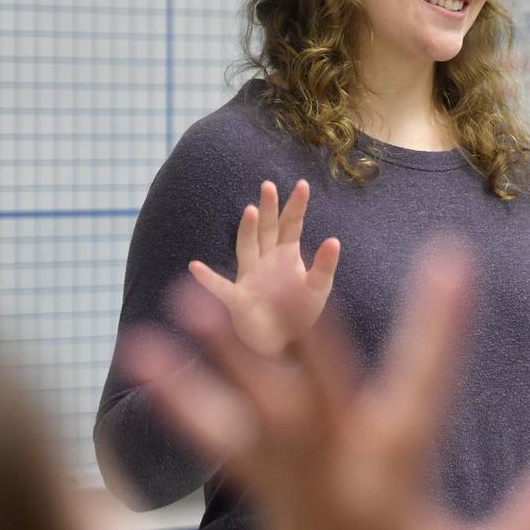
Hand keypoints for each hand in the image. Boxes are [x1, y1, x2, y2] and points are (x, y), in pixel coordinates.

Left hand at [134, 253, 529, 529]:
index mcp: (393, 492)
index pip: (424, 392)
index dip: (439, 325)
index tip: (452, 263)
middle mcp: (335, 483)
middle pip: (317, 394)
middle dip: (302, 327)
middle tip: (281, 266)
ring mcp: (290, 492)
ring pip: (254, 414)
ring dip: (222, 356)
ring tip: (188, 300)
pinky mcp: (262, 501)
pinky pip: (221, 445)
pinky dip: (185, 401)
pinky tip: (151, 360)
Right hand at [189, 179, 338, 358]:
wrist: (285, 344)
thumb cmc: (301, 312)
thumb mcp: (318, 288)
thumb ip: (324, 266)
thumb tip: (334, 240)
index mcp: (287, 254)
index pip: (292, 224)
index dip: (296, 206)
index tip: (303, 184)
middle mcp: (266, 260)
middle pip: (267, 229)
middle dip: (269, 208)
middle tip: (269, 186)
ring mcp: (250, 277)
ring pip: (247, 247)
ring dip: (248, 230)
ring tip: (250, 211)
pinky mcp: (239, 299)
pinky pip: (222, 287)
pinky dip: (208, 279)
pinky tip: (195, 267)